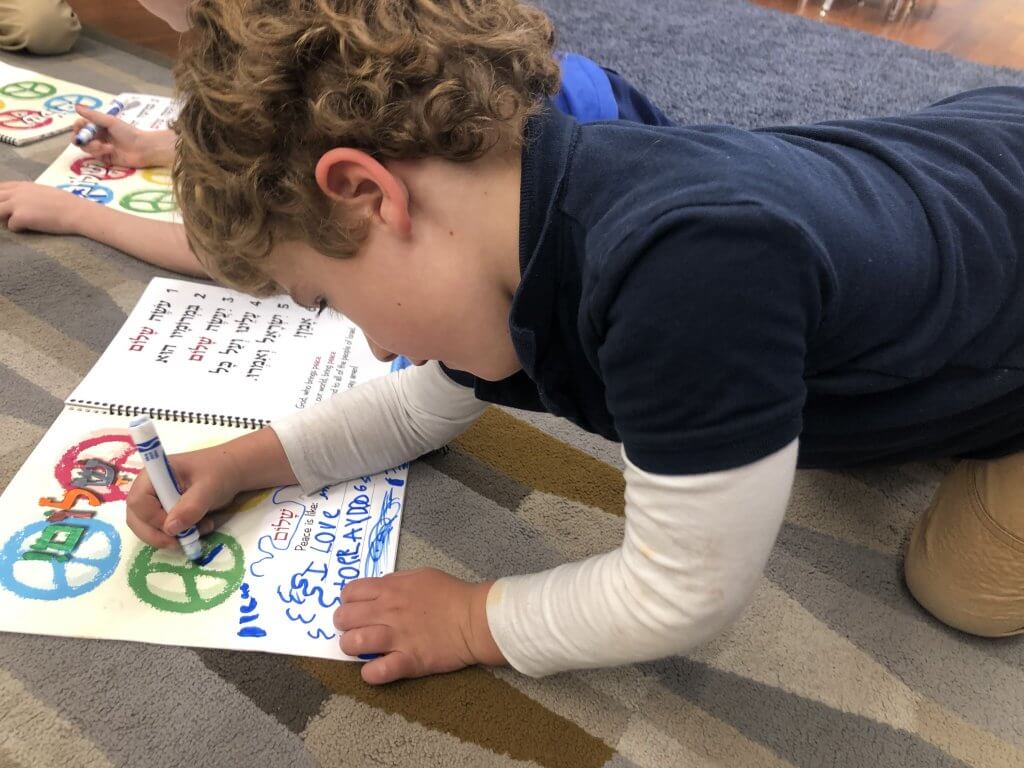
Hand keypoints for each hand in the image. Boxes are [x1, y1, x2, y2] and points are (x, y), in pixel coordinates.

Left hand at [0, 181, 89, 234]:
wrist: (77, 212)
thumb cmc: (67, 204)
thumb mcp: (45, 192)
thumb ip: (30, 194)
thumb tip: (23, 203)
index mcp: (23, 186)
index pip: (0, 188)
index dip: (0, 197)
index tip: (5, 205)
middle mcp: (16, 193)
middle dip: (0, 208)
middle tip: (9, 216)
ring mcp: (17, 204)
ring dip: (4, 218)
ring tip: (18, 222)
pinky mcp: (20, 217)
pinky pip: (10, 226)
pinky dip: (19, 229)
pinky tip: (32, 228)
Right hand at [72, 105, 174, 167]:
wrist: (142, 148)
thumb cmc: (128, 132)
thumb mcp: (110, 121)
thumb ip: (93, 115)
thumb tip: (75, 106)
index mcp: (98, 126)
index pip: (81, 126)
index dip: (77, 127)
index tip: (79, 126)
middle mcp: (98, 136)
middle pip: (79, 138)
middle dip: (79, 138)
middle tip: (82, 139)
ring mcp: (100, 148)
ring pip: (85, 147)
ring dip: (91, 146)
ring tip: (102, 145)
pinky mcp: (104, 158)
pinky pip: (94, 155)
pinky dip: (99, 152)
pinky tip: (110, 150)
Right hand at [125, 445, 244, 547]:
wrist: (231, 472)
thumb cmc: (219, 472)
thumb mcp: (209, 487)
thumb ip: (191, 507)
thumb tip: (170, 528)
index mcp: (152, 475)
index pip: (138, 503)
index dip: (154, 519)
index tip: (178, 527)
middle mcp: (147, 488)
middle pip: (136, 519)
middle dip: (158, 535)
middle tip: (183, 542)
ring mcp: (154, 501)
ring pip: (147, 528)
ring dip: (171, 537)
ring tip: (200, 529)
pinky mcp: (163, 512)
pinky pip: (161, 531)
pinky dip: (177, 536)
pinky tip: (199, 528)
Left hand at [334, 568, 506, 683]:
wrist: (475, 618)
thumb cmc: (452, 594)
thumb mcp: (422, 575)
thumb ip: (396, 582)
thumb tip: (380, 589)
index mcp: (390, 589)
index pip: (350, 592)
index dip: (348, 601)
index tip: (355, 608)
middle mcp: (387, 611)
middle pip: (345, 618)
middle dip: (344, 624)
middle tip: (354, 629)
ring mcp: (396, 637)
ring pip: (353, 643)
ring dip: (351, 647)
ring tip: (361, 649)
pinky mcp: (408, 661)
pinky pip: (377, 672)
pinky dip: (370, 674)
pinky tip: (374, 670)